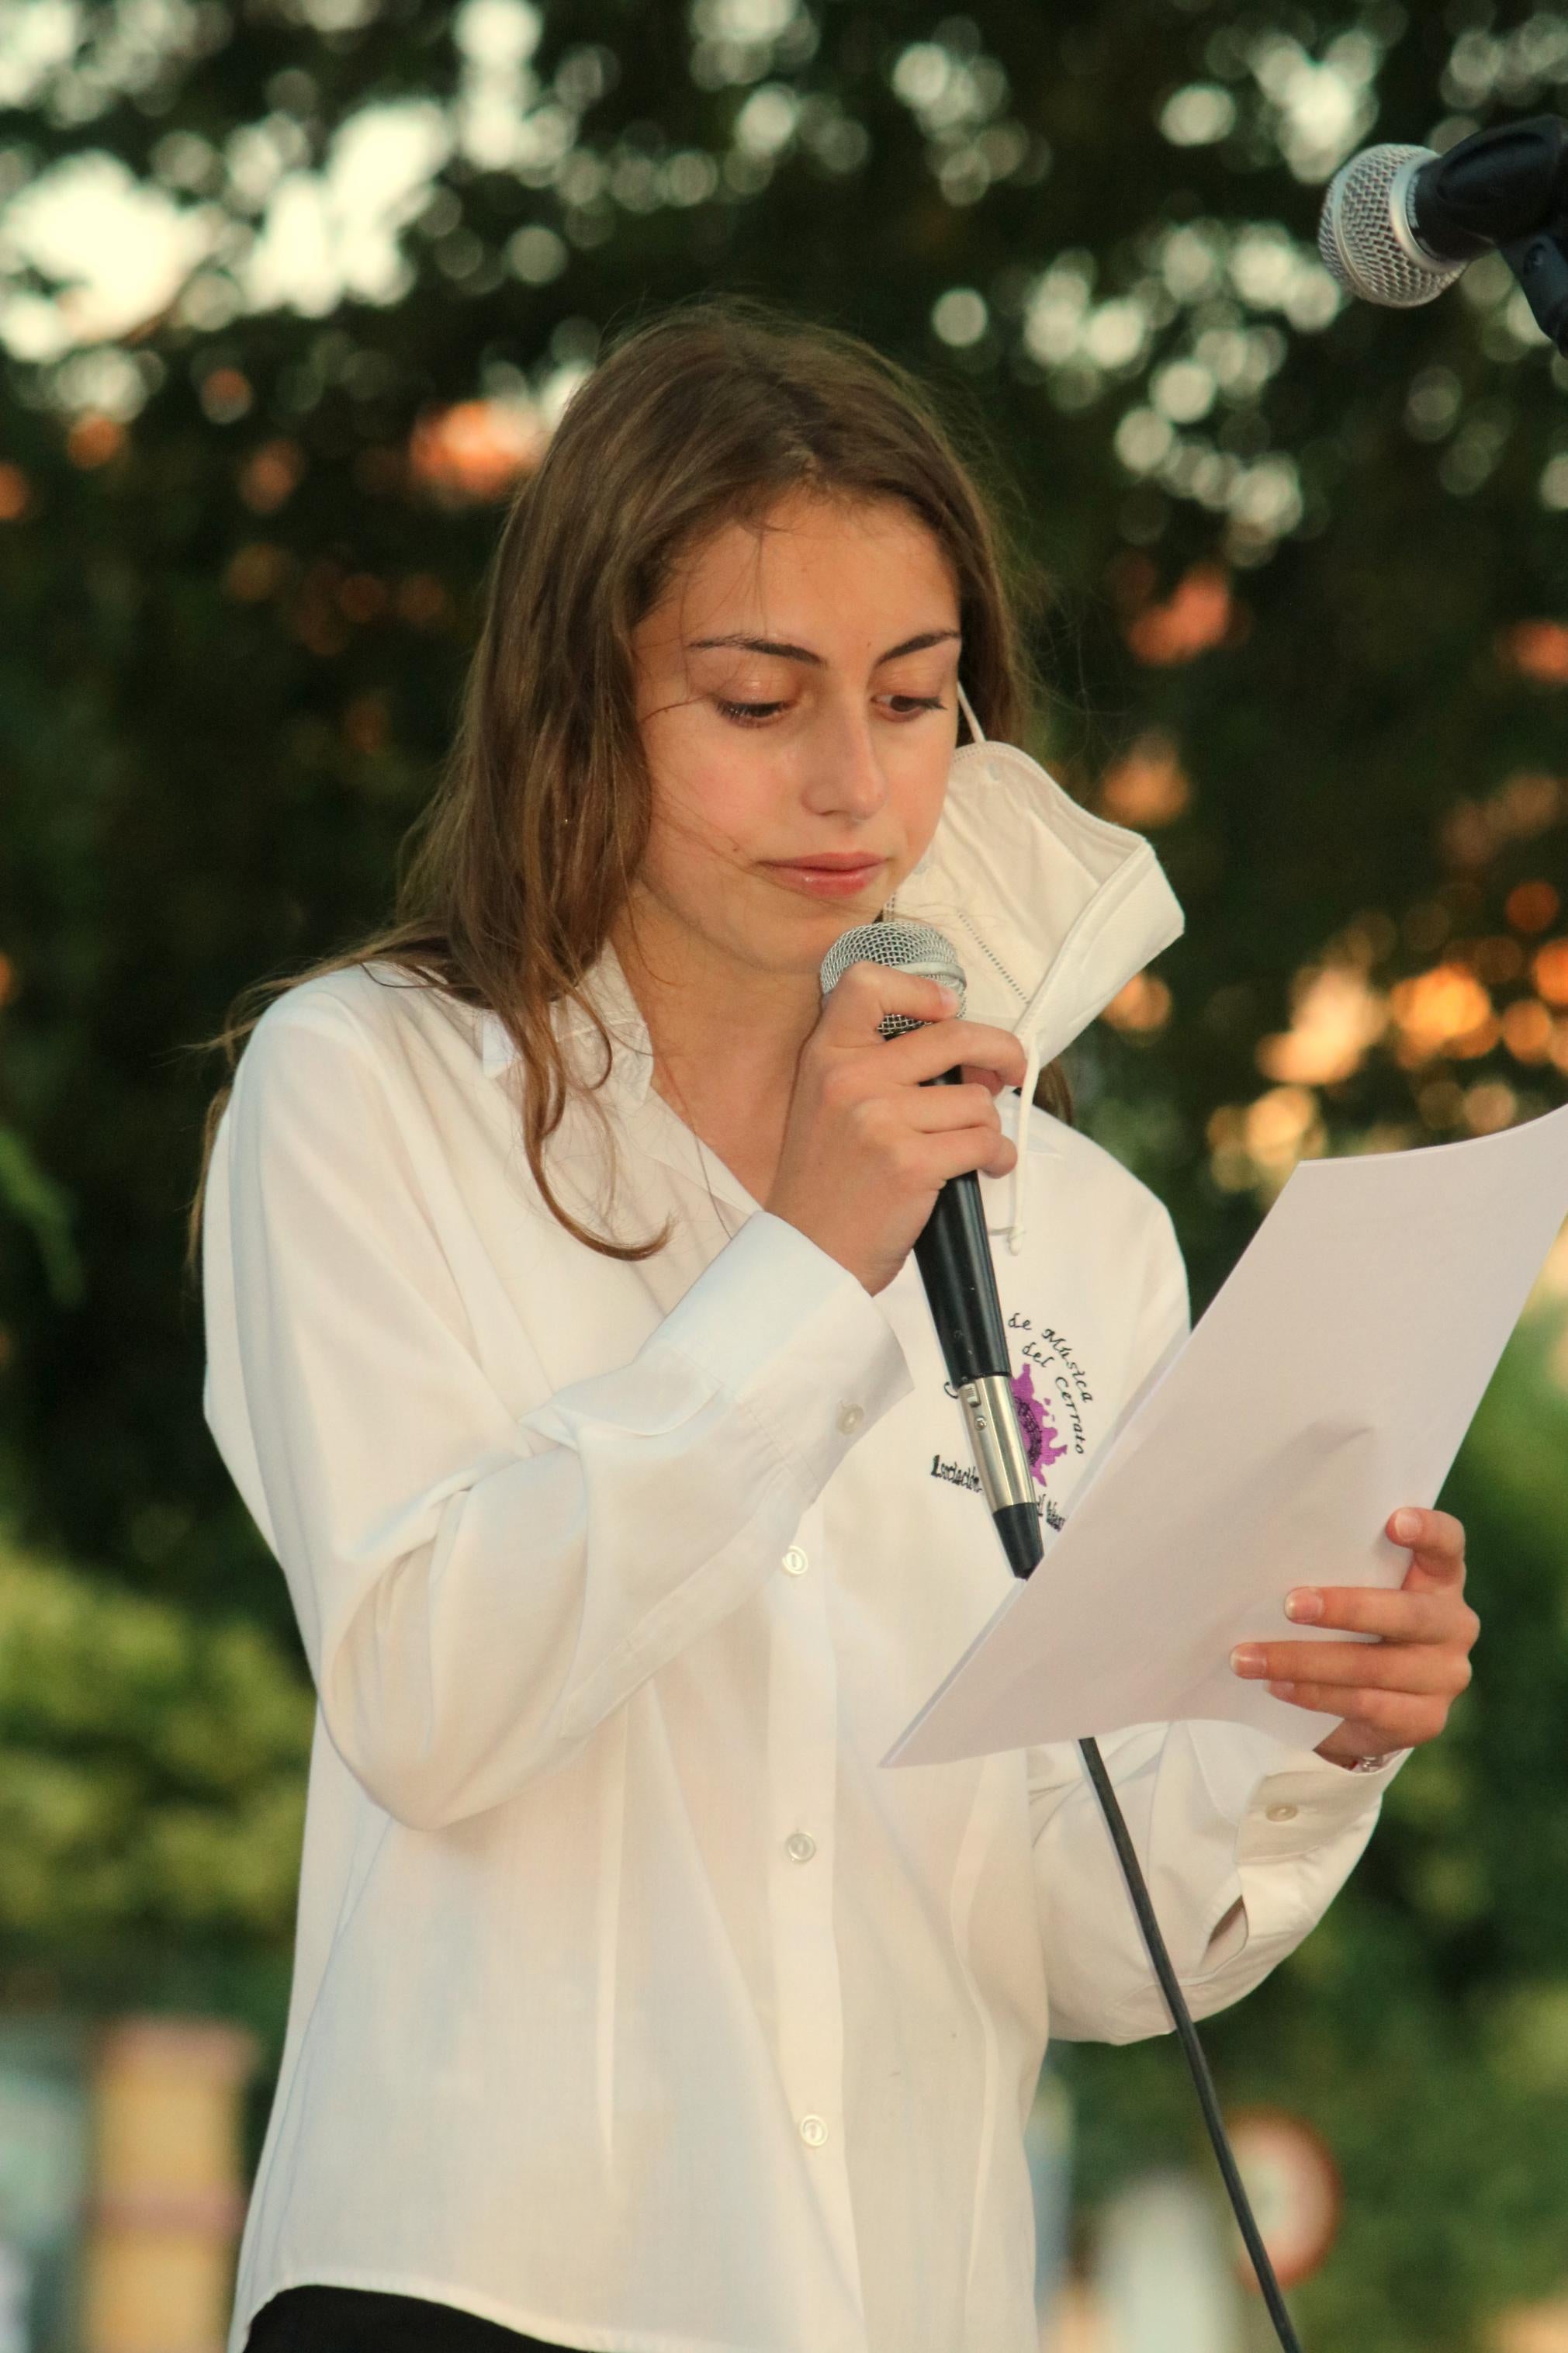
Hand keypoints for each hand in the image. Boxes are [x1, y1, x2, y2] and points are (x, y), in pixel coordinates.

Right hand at [766, 960, 1026, 1295]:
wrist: (808, 1254)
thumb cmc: (828, 1183)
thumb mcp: (827, 1104)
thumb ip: (878, 1066)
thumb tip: (973, 1052)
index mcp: (826, 1056)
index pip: (867, 983)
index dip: (920, 988)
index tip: (949, 1009)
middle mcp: (850, 1078)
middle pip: (954, 1035)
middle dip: (1001, 1051)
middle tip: (1012, 1071)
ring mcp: (880, 1119)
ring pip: (977, 1100)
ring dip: (987, 1127)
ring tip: (971, 1150)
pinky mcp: (910, 1162)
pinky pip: (984, 1142)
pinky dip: (996, 1158)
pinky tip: (982, 1170)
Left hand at [1228, 1507, 1478, 1767]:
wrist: (1369, 1706)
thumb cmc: (1354, 1625)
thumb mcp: (1355, 1591)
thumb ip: (1339, 1571)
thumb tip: (1267, 1555)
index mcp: (1440, 1579)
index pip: (1448, 1545)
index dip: (1429, 1531)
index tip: (1394, 1523)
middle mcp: (1453, 1625)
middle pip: (1408, 1614)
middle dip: (1345, 1609)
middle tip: (1290, 1605)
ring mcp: (1445, 1676)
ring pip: (1373, 1667)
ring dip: (1304, 1661)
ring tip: (1250, 1657)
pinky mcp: (1425, 1720)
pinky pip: (1364, 1704)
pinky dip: (1314, 1695)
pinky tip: (1277, 1686)